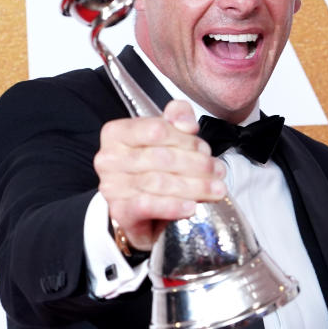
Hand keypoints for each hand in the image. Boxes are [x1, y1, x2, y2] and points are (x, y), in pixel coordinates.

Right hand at [93, 100, 226, 251]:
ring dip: (194, 187)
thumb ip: (178, 117)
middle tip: (218, 172)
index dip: (187, 140)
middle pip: (161, 157)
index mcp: (117, 133)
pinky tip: (192, 207)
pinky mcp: (119, 211)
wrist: (142, 210)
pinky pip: (147, 206)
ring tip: (216, 190)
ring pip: (159, 182)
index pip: (157, 130)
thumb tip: (186, 123)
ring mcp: (111, 186)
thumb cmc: (154, 168)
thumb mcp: (168, 136)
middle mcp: (109, 158)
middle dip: (197, 165)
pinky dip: (173, 206)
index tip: (205, 150)